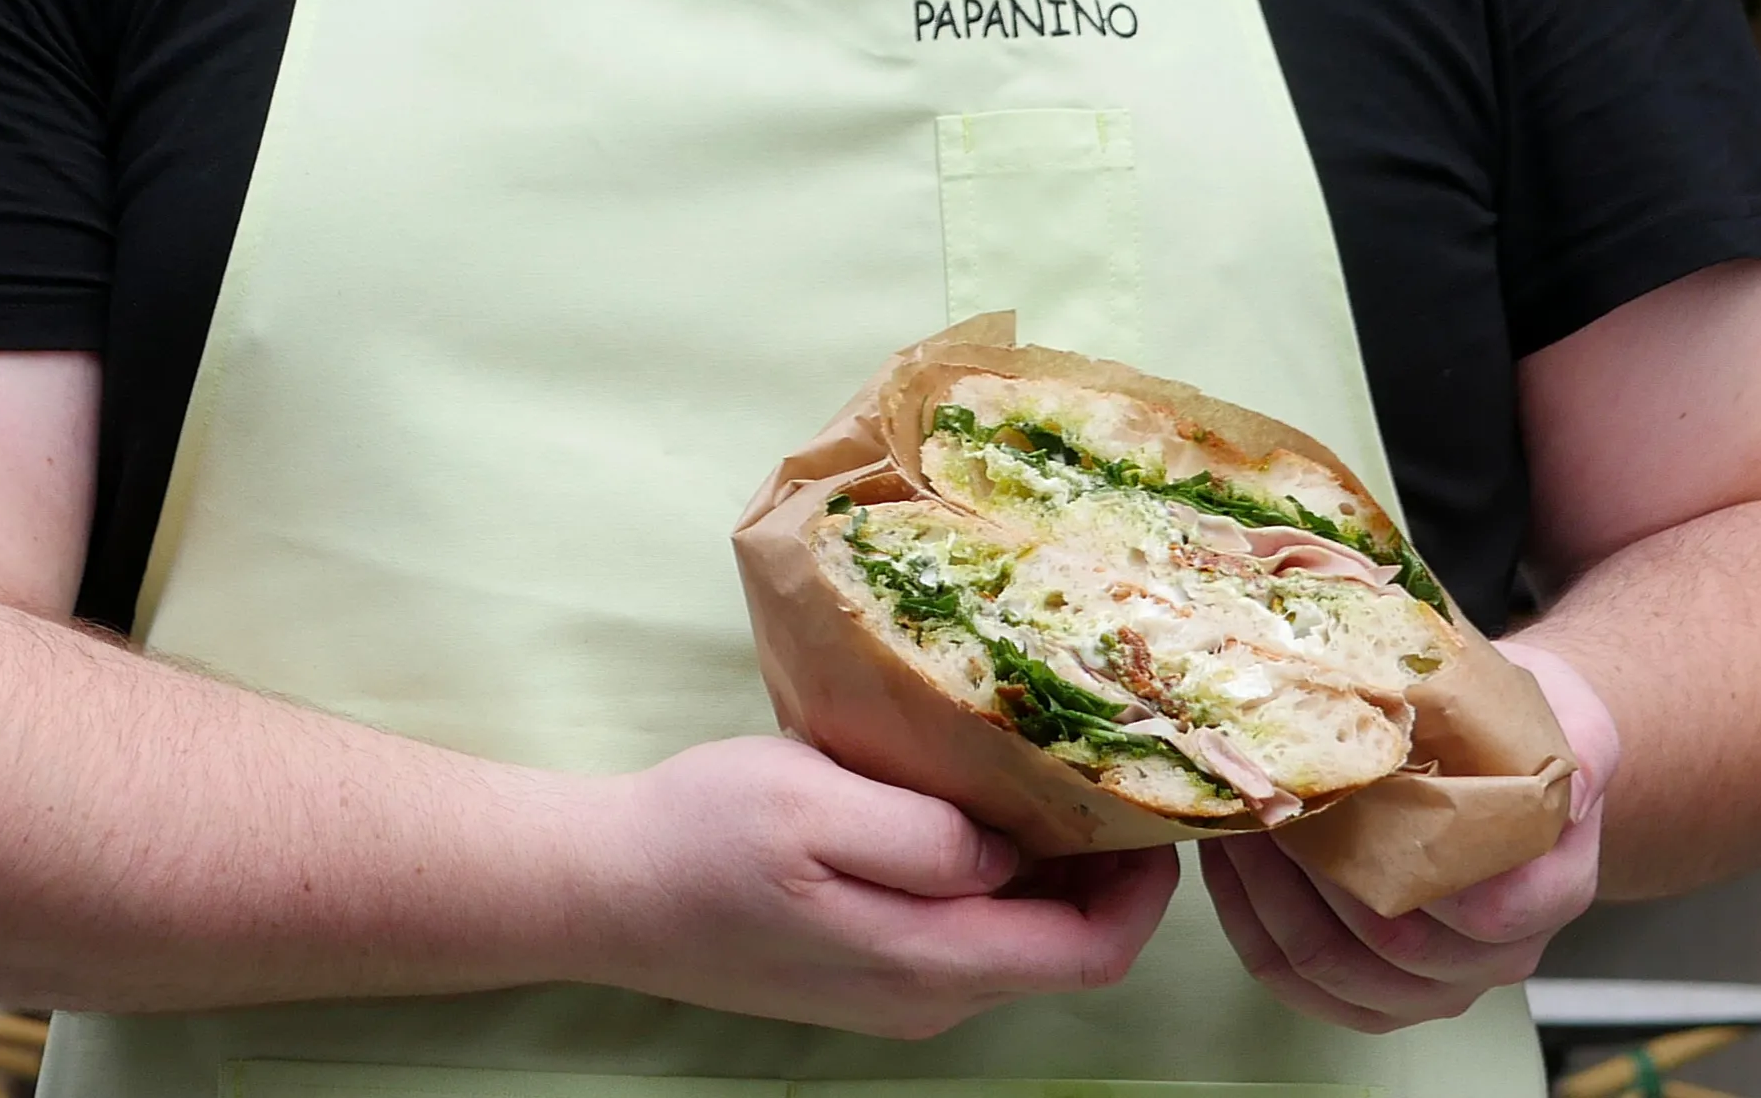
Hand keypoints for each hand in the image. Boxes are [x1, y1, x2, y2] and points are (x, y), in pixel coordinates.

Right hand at [582, 734, 1177, 1036]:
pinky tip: (974, 804)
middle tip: (1113, 763)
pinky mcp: (866, 969)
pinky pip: (966, 931)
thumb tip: (1016, 849)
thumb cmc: (703, 835)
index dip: (1145, 886)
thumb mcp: (815, 804)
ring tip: (1049, 768)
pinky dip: (998, 875)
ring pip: (1016, 938)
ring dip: (1052, 866)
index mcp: (931, 961)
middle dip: (1108, 866)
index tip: (1155, 798)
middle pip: (1064, 948)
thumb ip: (926, 836)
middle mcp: (928, 997)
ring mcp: (895, 991)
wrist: (605, 889)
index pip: (1092, 952)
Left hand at [1200, 638, 1618, 1033]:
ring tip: (1240, 817)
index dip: (1423, 865)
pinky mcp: (1372, 992)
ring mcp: (1432, 984)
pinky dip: (1251, 924)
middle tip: (1274, 788)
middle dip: (1321, 862)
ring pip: (1332, 965)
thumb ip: (1574, 749)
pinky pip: (1297, 981)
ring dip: (1269, 893)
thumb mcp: (1570, 723)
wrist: (1508, 770)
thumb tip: (1555, 778)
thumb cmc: (1526, 742)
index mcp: (1549, 893)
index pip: (1493, 910)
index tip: (1362, 798)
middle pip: (1394, 940)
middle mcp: (1496, 956)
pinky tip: (1230, 860)